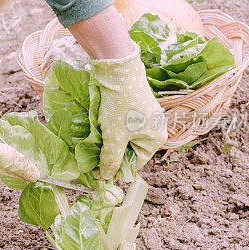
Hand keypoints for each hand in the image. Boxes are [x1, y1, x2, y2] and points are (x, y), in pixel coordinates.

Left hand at [90, 46, 167, 179]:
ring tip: (94, 142)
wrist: (119, 71)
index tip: (98, 173)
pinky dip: (110, 129)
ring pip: (123, 138)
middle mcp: (154, 129)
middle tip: (92, 157)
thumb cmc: (120, 106)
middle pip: (129, 151)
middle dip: (112, 154)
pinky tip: (99, 128)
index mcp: (156, 139)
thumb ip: (110, 159)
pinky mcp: (134, 108)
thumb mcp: (114, 137)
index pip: (135, 163)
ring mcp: (145, 118)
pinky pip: (122, 126)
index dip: (116, 169)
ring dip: (109, 141)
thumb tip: (104, 177)